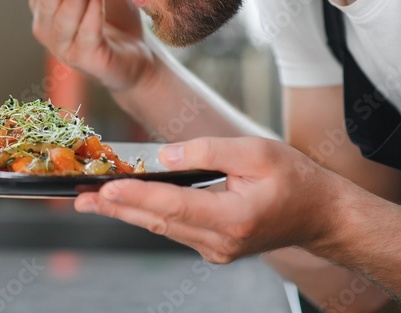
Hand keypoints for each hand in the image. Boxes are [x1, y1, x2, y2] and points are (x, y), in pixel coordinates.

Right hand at [24, 0, 152, 90]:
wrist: (138, 50)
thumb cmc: (111, 11)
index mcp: (45, 8)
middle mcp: (49, 30)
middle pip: (45, 6)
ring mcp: (66, 48)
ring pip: (63, 22)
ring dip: (72, 0)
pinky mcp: (88, 60)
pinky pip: (87, 35)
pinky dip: (92, 13)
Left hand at [74, 137, 340, 262]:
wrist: (320, 214)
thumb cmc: (294, 179)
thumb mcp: (255, 152)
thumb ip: (209, 151)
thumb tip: (165, 157)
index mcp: (233, 218)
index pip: (173, 206)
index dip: (136, 196)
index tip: (106, 188)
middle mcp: (221, 241)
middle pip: (159, 222)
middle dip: (117, 208)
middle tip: (79, 198)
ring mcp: (217, 249)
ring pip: (163, 228)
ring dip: (127, 212)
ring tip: (92, 199)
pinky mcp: (214, 247)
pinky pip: (174, 229)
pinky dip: (149, 214)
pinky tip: (127, 203)